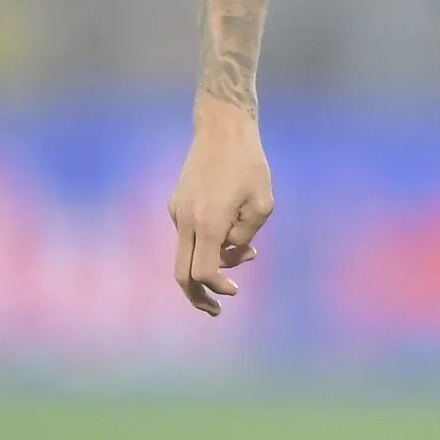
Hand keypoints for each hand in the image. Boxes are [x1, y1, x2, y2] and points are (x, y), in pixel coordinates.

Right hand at [168, 103, 274, 316]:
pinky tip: (232, 232)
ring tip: (247, 254)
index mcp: (208, 223)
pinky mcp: (176, 204)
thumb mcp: (263, 204)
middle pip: (181, 274)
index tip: (234, 291)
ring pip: (186, 254)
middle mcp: (186, 220)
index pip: (204, 272)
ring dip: (211, 264)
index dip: (217, 288)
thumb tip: (233, 251)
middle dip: (197, 297)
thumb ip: (245, 235)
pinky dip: (206, 245)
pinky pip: (189, 236)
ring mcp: (177, 212)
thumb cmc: (249, 164)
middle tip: (215, 310)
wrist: (221, 128)